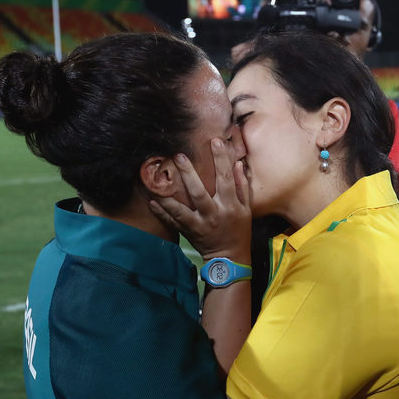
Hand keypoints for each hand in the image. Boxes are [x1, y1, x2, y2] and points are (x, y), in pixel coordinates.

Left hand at [148, 138, 250, 260]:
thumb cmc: (239, 230)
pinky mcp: (190, 233)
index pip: (225, 179)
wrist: (230, 257)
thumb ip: (242, 186)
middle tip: (179, 156)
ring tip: (156, 182)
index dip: (221, 160)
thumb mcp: (246, 209)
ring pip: (182, 210)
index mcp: (230, 206)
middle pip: (199, 192)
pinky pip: (174, 222)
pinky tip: (152, 201)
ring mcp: (200, 225)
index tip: (214, 141)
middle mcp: (214, 214)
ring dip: (169, 197)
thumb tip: (238, 164)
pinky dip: (162, 213)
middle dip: (189, 174)